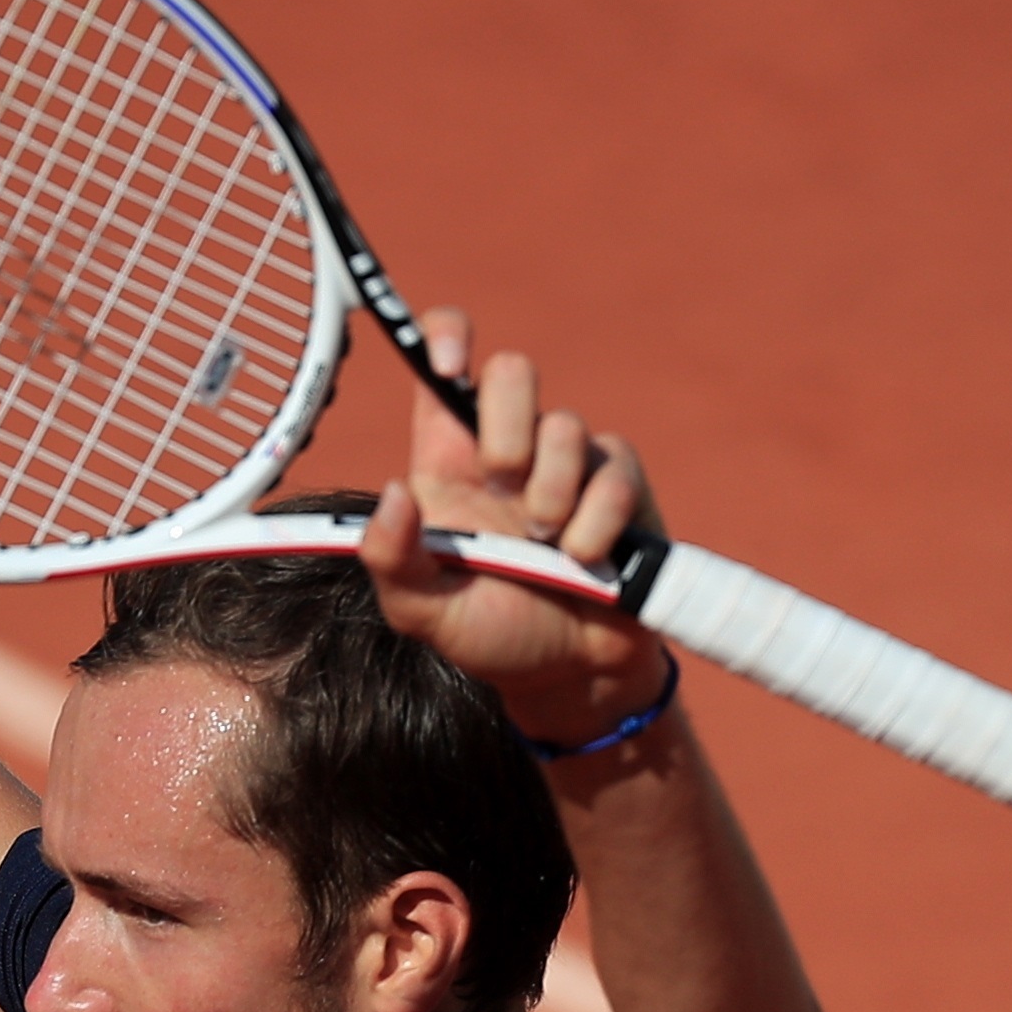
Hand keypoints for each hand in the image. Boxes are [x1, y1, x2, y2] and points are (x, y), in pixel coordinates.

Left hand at [353, 310, 668, 746]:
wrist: (570, 673)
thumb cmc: (489, 631)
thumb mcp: (422, 611)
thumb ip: (392, 559)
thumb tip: (391, 494)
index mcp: (448, 461)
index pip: (442, 367)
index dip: (445, 338)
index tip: (448, 360)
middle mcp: (508, 448)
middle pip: (511, 371)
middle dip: (507, 423)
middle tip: (502, 480)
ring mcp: (568, 460)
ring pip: (564, 426)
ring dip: (552, 493)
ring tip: (545, 546)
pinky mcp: (620, 482)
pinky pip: (613, 471)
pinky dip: (596, 522)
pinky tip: (586, 560)